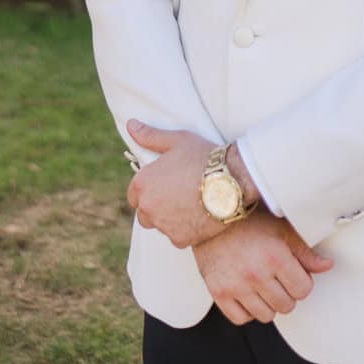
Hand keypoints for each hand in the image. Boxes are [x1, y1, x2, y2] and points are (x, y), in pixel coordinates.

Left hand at [124, 121, 225, 248]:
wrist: (232, 180)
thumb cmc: (204, 157)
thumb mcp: (177, 140)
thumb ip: (150, 136)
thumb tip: (130, 125)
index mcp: (142, 183)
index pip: (134, 195)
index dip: (149, 191)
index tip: (165, 187)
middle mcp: (147, 207)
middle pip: (145, 214)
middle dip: (158, 208)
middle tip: (180, 197)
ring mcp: (163, 225)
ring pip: (162, 226)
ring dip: (172, 220)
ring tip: (193, 205)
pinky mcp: (180, 239)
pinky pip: (178, 238)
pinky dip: (187, 230)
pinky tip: (201, 216)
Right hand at [194, 211, 333, 324]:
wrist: (210, 215)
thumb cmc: (248, 219)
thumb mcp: (281, 229)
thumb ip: (305, 251)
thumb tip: (327, 266)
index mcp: (275, 256)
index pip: (303, 290)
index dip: (301, 282)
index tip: (292, 273)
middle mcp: (255, 273)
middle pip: (287, 306)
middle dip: (286, 293)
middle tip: (276, 278)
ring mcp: (235, 285)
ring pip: (266, 316)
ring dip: (268, 303)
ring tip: (262, 285)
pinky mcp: (218, 292)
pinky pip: (241, 319)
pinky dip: (247, 310)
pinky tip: (247, 293)